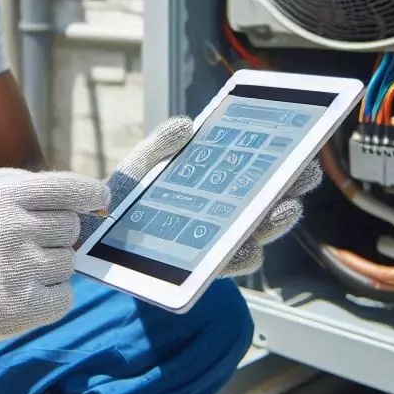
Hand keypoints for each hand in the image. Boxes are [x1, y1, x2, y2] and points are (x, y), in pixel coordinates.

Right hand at [0, 169, 109, 363]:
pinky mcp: (25, 308)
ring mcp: (22, 270)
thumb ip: (19, 186)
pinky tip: (23, 292)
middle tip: (29, 243)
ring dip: (51, 266)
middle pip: (71, 227)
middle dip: (57, 233)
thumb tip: (75, 193)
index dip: (90, 193)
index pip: (67, 189)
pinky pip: (65, 296)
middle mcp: (16, 230)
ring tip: (16, 270)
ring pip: (68, 263)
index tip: (99, 198)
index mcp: (4, 198)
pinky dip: (51, 296)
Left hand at [77, 117, 321, 276]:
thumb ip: (160, 144)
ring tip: (286, 207)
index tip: (303, 149)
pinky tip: (248, 244)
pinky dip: (240, 256)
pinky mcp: (194, 270)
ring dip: (273, 224)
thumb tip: (187, 124)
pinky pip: (225, 266)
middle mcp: (219, 220)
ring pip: (253, 237)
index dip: (282, 166)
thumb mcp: (139, 166)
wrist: (88, 236)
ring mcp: (210, 246)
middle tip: (305, 174)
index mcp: (213, 191)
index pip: (255, 178)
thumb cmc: (119, 201)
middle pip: (264, 206)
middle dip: (289, 190)